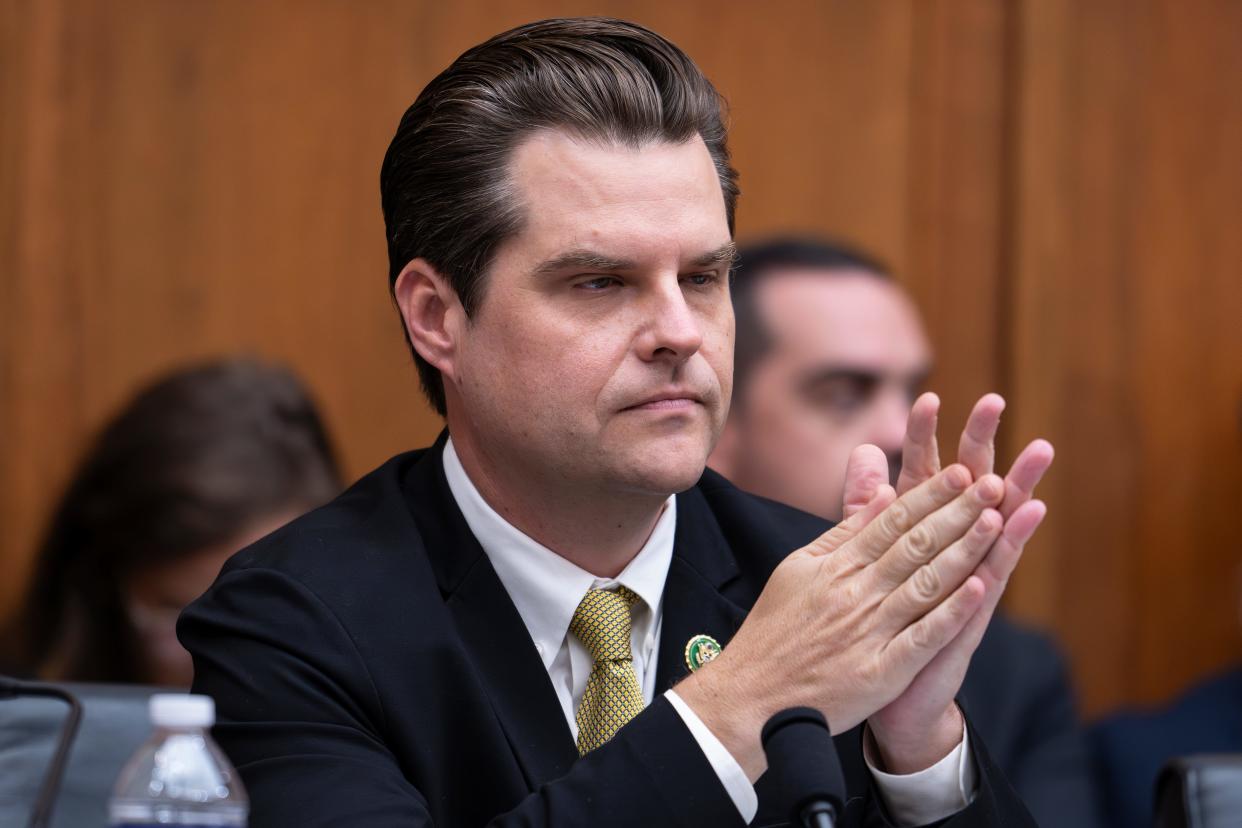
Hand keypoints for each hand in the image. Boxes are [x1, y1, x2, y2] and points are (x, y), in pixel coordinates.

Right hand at [677, 463, 1005, 780]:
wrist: (754, 695)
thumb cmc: (776, 629)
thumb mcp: (799, 568)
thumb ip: (844, 532)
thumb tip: (883, 494)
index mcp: (837, 566)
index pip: (892, 522)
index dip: (929, 495)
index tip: (960, 472)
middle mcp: (856, 593)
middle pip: (916, 545)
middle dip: (958, 512)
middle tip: (992, 483)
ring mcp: (870, 631)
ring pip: (926, 583)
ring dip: (964, 551)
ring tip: (997, 522)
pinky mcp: (881, 671)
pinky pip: (923, 637)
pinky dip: (951, 612)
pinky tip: (981, 589)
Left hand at [845, 393, 1053, 772]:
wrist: (891, 689)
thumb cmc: (883, 615)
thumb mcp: (868, 554)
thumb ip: (865, 506)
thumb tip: (864, 452)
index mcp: (918, 530)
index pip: (922, 473)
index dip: (922, 436)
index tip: (925, 395)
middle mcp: (949, 546)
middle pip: (967, 485)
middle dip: (981, 443)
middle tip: (994, 401)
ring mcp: (967, 575)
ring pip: (994, 521)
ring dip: (1015, 484)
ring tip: (1035, 450)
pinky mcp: (973, 610)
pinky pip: (995, 570)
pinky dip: (1009, 543)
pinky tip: (1027, 517)